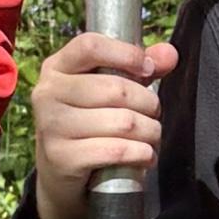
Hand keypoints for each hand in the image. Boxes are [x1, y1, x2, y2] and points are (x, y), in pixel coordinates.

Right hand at [31, 32, 175, 218]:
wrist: (59, 172)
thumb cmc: (88, 122)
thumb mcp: (108, 89)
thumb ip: (138, 68)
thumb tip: (170, 54)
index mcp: (57, 67)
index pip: (90, 46)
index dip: (126, 54)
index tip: (148, 69)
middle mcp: (48, 93)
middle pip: (116, 88)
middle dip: (148, 104)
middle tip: (153, 115)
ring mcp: (51, 126)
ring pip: (123, 122)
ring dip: (150, 132)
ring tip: (151, 137)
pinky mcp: (61, 157)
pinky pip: (116, 150)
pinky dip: (140, 154)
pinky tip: (145, 155)